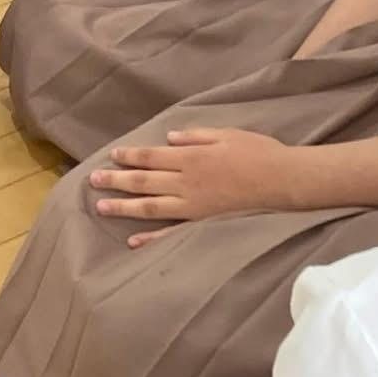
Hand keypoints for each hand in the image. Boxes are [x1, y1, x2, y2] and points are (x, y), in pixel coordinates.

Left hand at [90, 128, 294, 245]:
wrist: (284, 182)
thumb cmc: (260, 153)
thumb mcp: (227, 135)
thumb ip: (197, 136)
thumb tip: (170, 138)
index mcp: (192, 158)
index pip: (153, 156)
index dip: (131, 156)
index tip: (113, 155)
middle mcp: (188, 183)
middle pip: (144, 181)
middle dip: (117, 180)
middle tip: (93, 180)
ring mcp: (194, 207)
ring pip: (151, 206)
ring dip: (124, 207)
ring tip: (102, 207)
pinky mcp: (203, 224)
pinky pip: (172, 233)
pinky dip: (152, 238)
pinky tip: (133, 241)